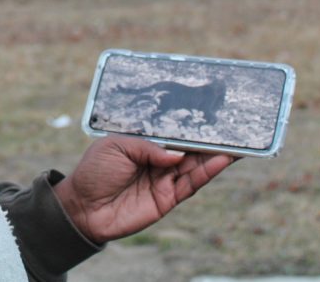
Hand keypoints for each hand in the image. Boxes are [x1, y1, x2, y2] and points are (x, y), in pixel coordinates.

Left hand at [53, 136, 233, 243]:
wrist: (82, 208)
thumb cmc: (94, 171)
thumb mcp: (116, 147)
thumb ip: (147, 147)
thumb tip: (177, 155)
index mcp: (145, 144)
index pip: (173, 132)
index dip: (190, 124)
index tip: (212, 112)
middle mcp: (159, 160)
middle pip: (190, 148)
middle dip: (211, 138)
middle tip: (234, 127)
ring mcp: (165, 179)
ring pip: (196, 165)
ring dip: (216, 154)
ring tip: (237, 142)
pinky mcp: (167, 199)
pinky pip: (191, 185)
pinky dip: (207, 173)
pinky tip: (221, 160)